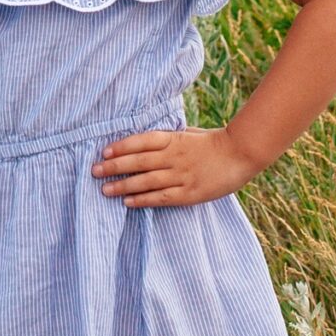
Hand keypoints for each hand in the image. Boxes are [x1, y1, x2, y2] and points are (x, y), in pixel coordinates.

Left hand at [91, 126, 255, 206]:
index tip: (104, 152)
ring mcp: (181, 175)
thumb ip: (168, 138)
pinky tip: (128, 202)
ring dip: (123, 185)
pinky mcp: (189, 193)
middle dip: (114, 167)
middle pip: (139, 161)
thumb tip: (145, 142)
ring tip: (105, 190)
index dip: (121, 146)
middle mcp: (174, 157)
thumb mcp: (189, 133)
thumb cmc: (213, 142)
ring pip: (146, 181)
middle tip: (94, 171)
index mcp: (174, 139)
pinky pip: (161, 197)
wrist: (241, 153)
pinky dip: (143, 200)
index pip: (142, 141)